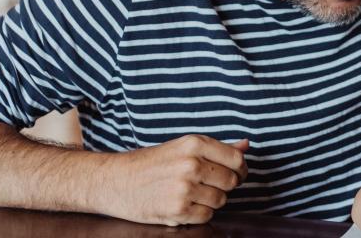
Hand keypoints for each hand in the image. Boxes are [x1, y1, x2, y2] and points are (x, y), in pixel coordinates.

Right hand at [101, 135, 248, 225]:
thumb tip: (246, 145)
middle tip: (207, 185)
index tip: (235, 173)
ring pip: (220, 200)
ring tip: (193, 194)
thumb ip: (218, 148)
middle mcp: (191, 164)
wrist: (114, 180)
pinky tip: (185, 205)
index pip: (237, 159)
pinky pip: (206, 216)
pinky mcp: (176, 210)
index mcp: (194, 144)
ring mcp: (184, 188)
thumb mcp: (183, 146)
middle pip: (231, 181)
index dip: (240, 169)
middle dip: (224, 186)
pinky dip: (199, 214)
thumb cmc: (150, 163)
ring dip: (211, 201)